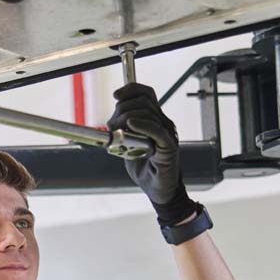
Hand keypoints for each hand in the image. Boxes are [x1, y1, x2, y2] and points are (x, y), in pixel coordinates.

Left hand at [107, 83, 196, 224]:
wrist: (157, 189)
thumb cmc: (144, 167)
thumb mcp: (128, 144)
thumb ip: (123, 130)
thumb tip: (110, 121)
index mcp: (156, 119)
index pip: (147, 93)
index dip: (131, 90)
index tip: (116, 95)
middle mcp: (164, 123)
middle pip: (144, 101)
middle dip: (122, 109)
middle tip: (111, 126)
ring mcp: (167, 134)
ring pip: (148, 113)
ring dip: (126, 120)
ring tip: (118, 135)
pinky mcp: (169, 147)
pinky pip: (157, 130)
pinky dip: (142, 125)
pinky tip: (131, 124)